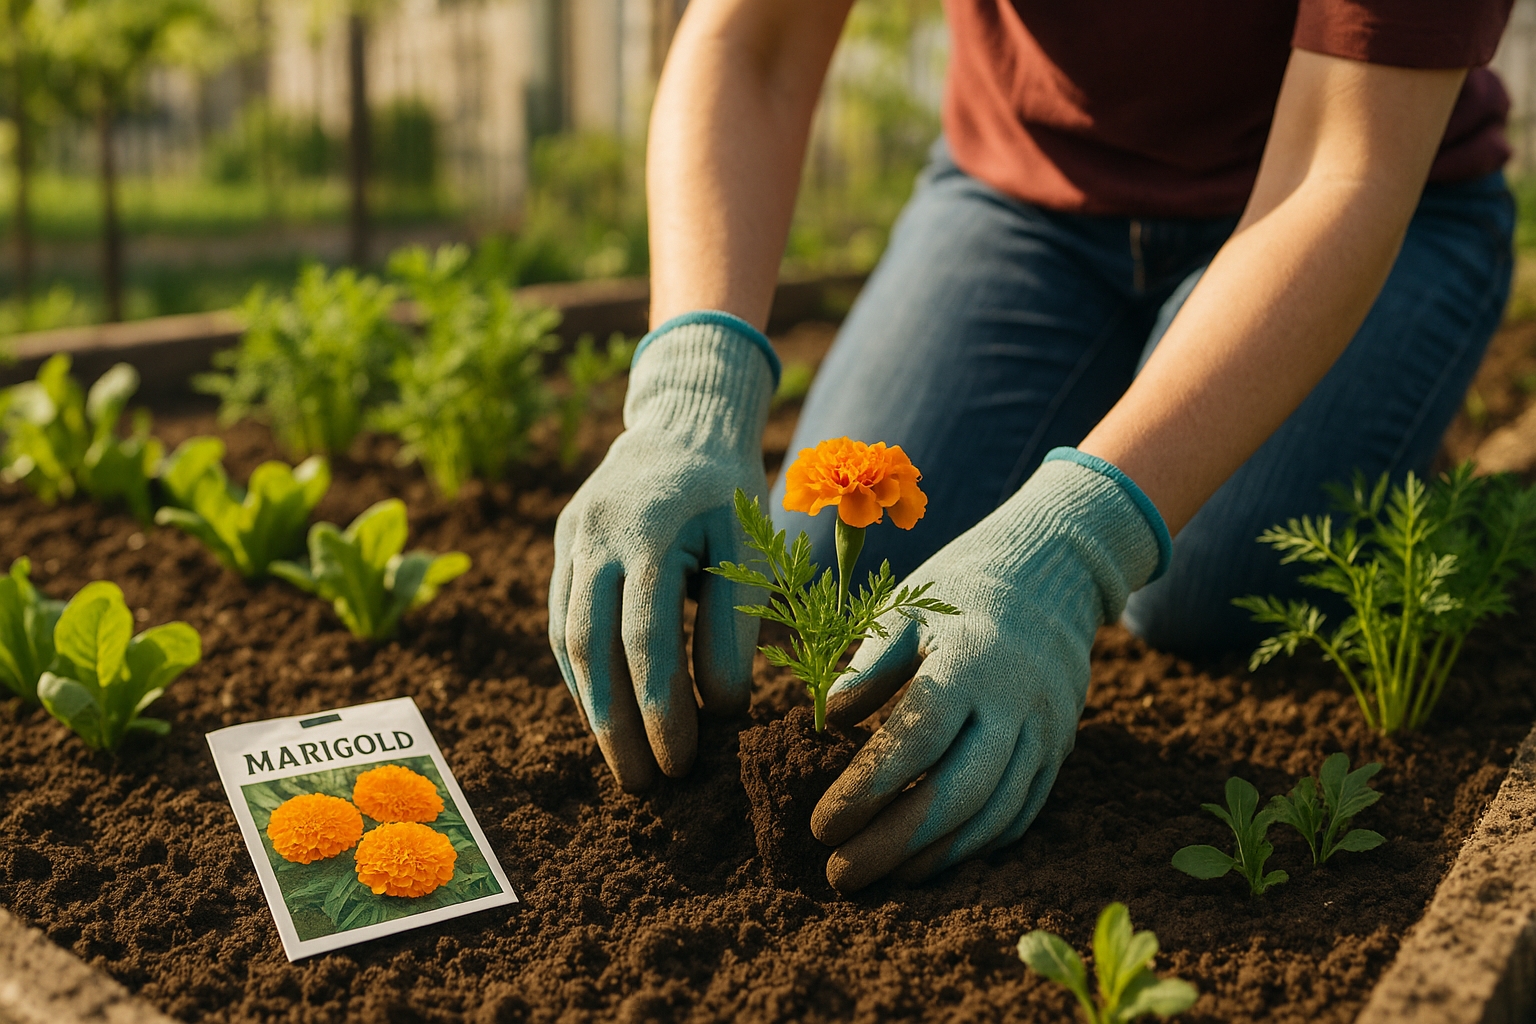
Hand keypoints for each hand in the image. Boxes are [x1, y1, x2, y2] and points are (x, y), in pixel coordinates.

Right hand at [549, 313, 777, 789]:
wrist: (683, 422)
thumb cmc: (730, 492)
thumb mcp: (751, 545)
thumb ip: (736, 624)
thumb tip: (723, 710)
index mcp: (652, 528)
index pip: (648, 637)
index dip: (662, 707)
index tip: (684, 761)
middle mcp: (598, 533)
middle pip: (593, 647)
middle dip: (616, 724)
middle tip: (644, 786)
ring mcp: (571, 538)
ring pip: (566, 639)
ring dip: (592, 708)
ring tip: (623, 764)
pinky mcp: (561, 546)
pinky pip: (559, 620)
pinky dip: (581, 674)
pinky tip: (604, 715)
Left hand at [810, 451, 1169, 890]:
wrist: (1051, 575)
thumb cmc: (959, 592)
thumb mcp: (906, 608)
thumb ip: (869, 664)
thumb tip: (827, 718)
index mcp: (970, 662)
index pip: (917, 738)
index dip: (868, 788)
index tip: (821, 825)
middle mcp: (1016, 703)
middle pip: (959, 792)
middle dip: (894, 843)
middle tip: (839, 875)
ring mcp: (1045, 733)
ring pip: (994, 815)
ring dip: (934, 856)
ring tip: (880, 877)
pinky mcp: (1059, 752)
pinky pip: (1021, 814)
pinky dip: (975, 847)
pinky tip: (930, 862)